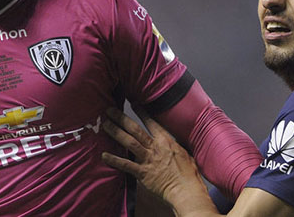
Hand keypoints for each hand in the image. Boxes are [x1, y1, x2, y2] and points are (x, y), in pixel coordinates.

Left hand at [101, 108, 217, 215]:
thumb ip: (176, 145)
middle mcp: (155, 147)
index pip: (151, 122)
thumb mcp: (185, 153)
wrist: (187, 190)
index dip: (141, 112)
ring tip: (105, 125)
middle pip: (135, 129)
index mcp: (166, 141)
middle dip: (121, 118)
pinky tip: (104, 155)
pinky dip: (114, 159)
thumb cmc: (189, 174)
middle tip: (110, 110)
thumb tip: (173, 140)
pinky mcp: (143, 173)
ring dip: (115, 132)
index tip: (132, 103)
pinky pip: (126, 164)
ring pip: (129, 142)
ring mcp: (148, 159)